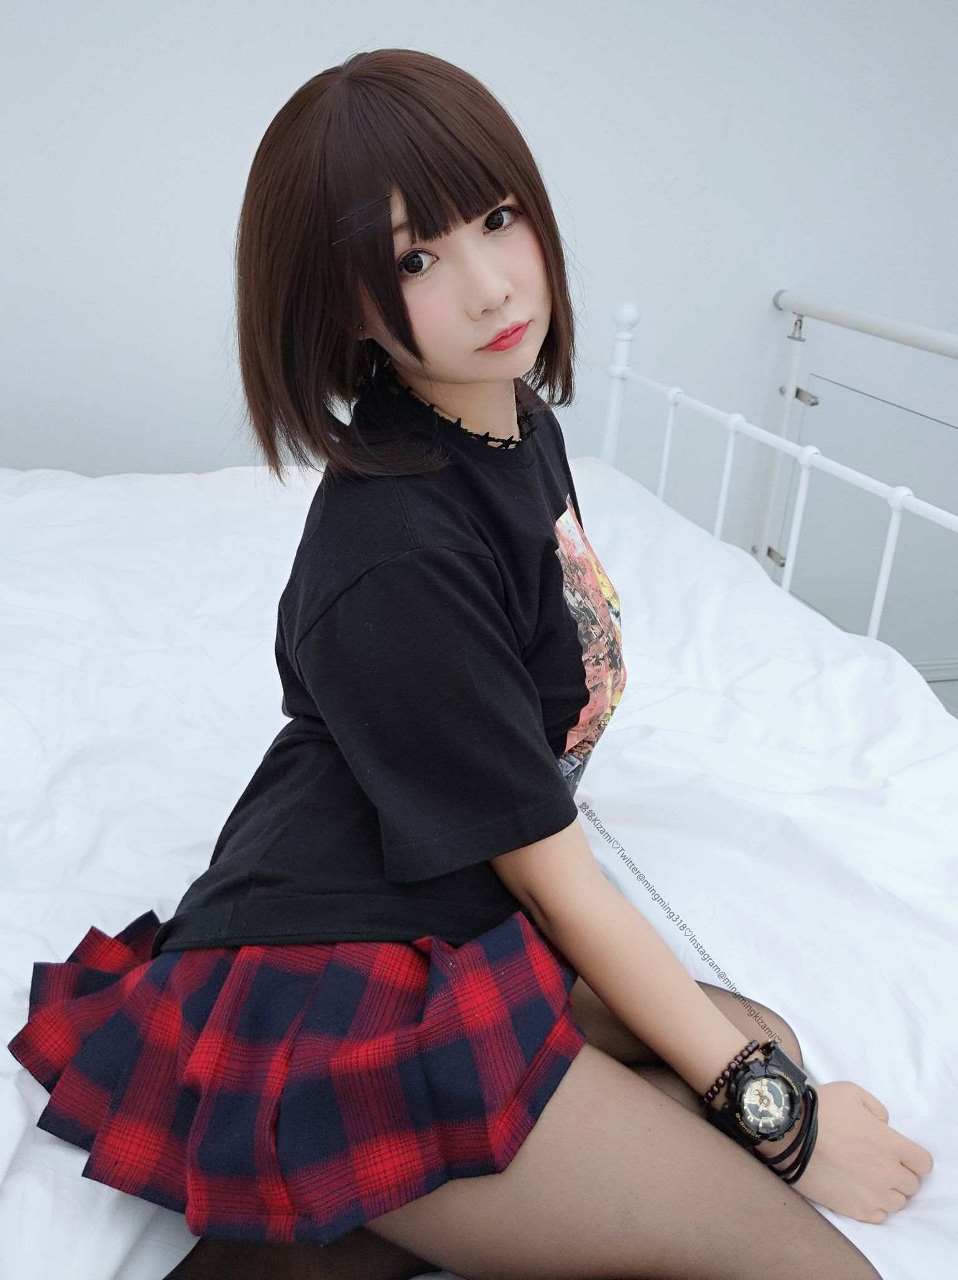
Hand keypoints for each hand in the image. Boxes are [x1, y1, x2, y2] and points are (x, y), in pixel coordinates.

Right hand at [760, 1080, 933, 1222]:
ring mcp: (872, 1194)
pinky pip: (879, 1216)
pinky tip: (858, 1191)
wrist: (788, 1134)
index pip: (924, 1163)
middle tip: (878, 1163)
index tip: (898, 1152)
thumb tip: (883, 1125)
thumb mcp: (851, 1092)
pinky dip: (873, 1205)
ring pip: (897, 1202)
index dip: (913, 1157)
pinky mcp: (855, 1209)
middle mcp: (887, 1173)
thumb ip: (877, 1109)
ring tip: (868, 1178)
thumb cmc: (820, 1109)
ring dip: (888, 1191)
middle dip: (899, 1173)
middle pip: (912, 1185)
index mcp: (891, 1144)